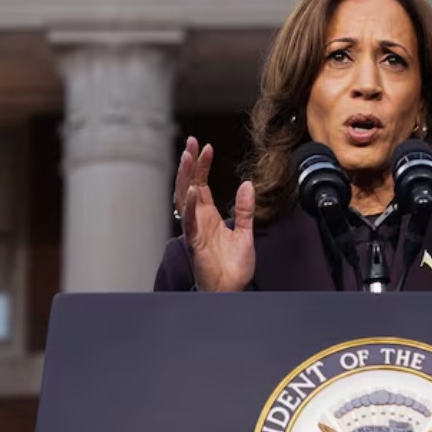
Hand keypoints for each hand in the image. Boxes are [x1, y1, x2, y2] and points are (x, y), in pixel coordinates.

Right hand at [174, 137, 254, 291]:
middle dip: (189, 163)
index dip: (202, 165)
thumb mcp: (245, 232)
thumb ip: (245, 209)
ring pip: (185, 199)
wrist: (231, 291)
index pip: (201, 184)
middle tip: (190, 141)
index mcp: (208, 216)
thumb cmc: (233, 267)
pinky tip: (193, 190)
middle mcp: (198, 220)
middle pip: (189, 185)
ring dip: (186, 177)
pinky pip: (190, 222)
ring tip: (188, 156)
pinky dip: (190, 206)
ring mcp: (195, 230)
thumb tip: (247, 184)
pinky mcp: (196, 244)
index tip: (205, 146)